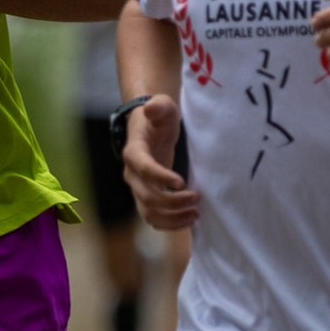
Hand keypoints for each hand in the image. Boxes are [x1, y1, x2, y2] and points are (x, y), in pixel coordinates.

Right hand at [122, 95, 199, 230]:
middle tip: (197, 197)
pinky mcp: (146, 197)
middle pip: (148, 196)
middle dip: (173, 201)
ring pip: (149, 212)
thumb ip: (158, 107)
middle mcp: (132, 173)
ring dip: (172, 217)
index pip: (144, 168)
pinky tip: (189, 220)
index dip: (160, 177)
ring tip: (196, 214)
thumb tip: (150, 109)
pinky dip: (170, 224)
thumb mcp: (162, 107)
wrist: (149, 129)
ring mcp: (137, 188)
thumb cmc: (158, 118)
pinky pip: (153, 218)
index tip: (181, 182)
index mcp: (134, 152)